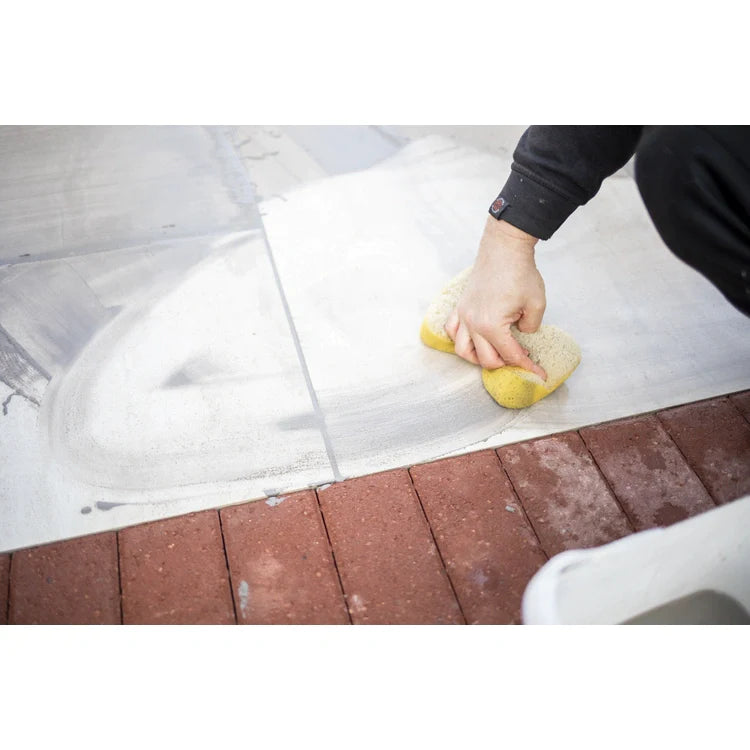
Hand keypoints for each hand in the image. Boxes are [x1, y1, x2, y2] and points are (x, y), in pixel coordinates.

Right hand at [445, 217, 547, 379]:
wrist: (504, 248)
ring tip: (493, 355)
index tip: (539, 374)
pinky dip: (460, 339)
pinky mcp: (460, 306)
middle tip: (520, 360)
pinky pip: (452, 330)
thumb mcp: (537, 304)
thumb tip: (521, 334)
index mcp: (492, 326)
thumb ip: (531, 328)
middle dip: (505, 364)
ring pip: (463, 350)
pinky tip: (473, 338)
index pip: (511, 355)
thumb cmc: (520, 273)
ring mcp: (464, 315)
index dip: (527, 367)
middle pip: (486, 359)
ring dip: (478, 358)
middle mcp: (473, 324)